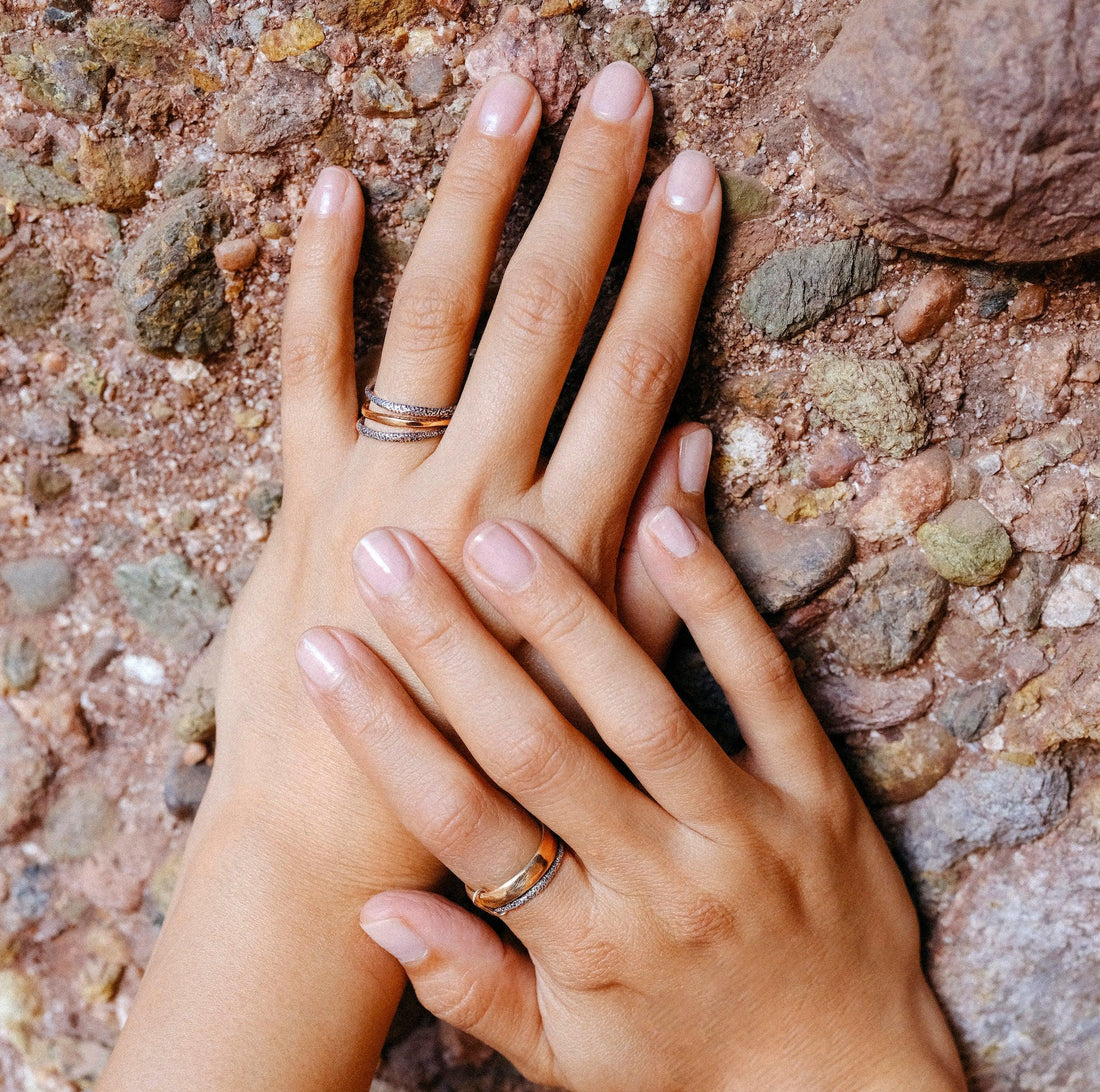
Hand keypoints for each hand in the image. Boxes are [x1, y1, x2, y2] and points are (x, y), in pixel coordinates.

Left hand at [205, 64, 722, 899]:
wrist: (336, 829)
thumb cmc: (484, 772)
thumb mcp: (597, 687)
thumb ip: (651, 574)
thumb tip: (689, 447)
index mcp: (561, 543)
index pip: (631, 373)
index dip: (668, 271)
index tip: (694, 178)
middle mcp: (476, 497)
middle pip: (545, 317)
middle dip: (586, 194)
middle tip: (618, 89)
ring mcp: (383, 489)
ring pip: (439, 316)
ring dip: (474, 196)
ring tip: (510, 92)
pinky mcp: (305, 500)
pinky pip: (308, 370)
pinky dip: (316, 278)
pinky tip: (334, 187)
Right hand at [294, 508, 958, 1091]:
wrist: (842, 1077)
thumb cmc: (682, 1054)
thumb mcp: (565, 1053)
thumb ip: (467, 987)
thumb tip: (370, 912)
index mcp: (587, 944)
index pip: (465, 827)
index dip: (386, 738)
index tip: (323, 656)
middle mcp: (662, 880)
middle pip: (539, 751)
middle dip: (453, 650)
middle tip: (385, 556)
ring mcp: (748, 830)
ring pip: (643, 711)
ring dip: (568, 619)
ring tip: (496, 533)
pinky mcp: (819, 791)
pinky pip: (765, 689)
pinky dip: (717, 609)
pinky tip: (665, 528)